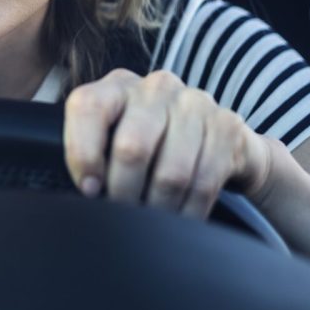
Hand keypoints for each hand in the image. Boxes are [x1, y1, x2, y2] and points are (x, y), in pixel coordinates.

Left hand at [62, 69, 274, 216]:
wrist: (216, 136)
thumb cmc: (150, 141)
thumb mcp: (113, 135)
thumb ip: (90, 151)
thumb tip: (84, 190)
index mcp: (116, 86)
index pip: (88, 109)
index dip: (83, 154)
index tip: (89, 189)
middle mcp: (155, 88)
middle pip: (132, 148)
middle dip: (123, 193)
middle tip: (121, 216)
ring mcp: (194, 104)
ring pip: (170, 173)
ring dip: (157, 209)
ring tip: (149, 223)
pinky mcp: (226, 127)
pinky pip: (204, 183)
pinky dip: (188, 212)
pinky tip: (178, 221)